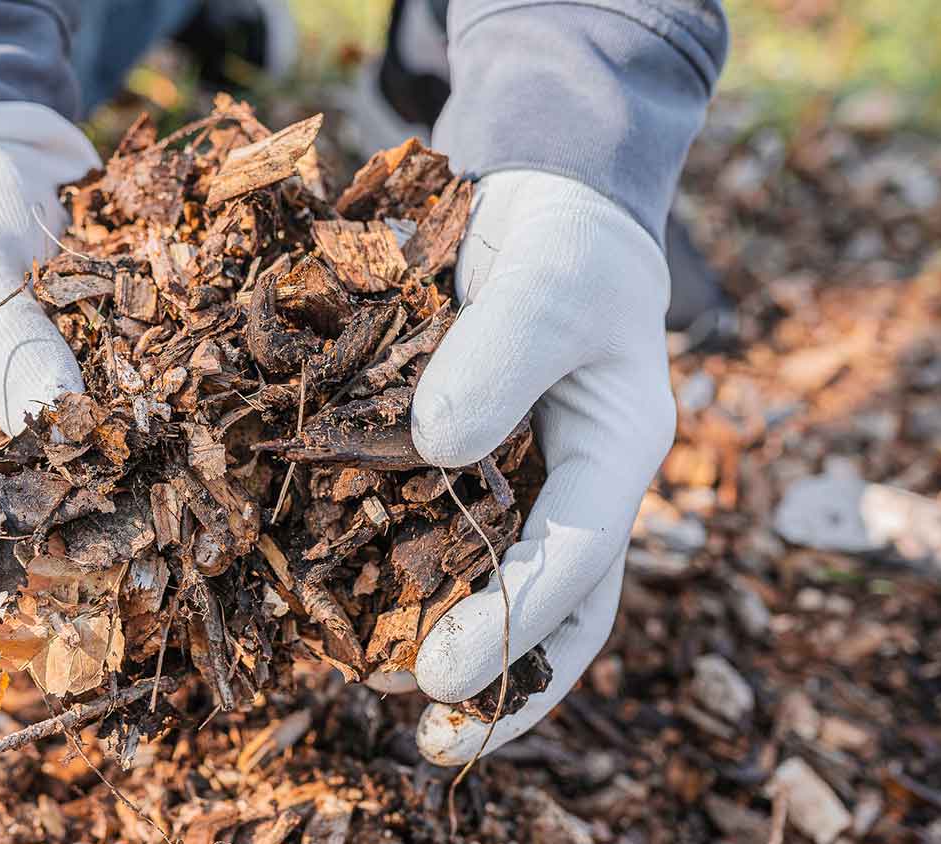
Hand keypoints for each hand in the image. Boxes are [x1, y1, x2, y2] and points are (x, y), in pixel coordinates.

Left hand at [407, 170, 675, 763]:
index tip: (439, 681)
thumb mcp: (548, 281)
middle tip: (421, 727)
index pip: (577, 564)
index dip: (511, 628)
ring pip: (481, 581)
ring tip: (364, 679)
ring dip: (433, 636)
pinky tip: (325, 587)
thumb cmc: (566, 241)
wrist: (540, 205)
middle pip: (546, 611)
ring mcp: (511, 482)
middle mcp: (566, 488)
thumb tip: (434, 450)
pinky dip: (383, 564)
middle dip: (491, 677)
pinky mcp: (450, 463)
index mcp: (615, 457)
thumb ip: (502, 356)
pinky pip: (419, 525)